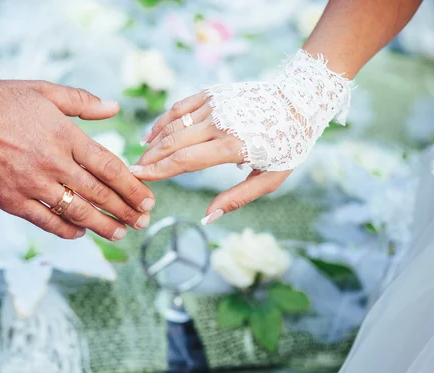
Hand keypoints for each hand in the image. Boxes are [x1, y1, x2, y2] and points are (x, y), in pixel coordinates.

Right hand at [0, 80, 154, 239]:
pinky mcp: (12, 201)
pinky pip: (47, 222)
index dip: (133, 187)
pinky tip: (81, 232)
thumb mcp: (45, 91)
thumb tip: (114, 108)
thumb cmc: (1, 101)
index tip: (148, 200)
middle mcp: (54, 163)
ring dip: (103, 226)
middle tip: (143, 222)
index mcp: (66, 136)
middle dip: (126, 210)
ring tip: (120, 233)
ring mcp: (33, 185)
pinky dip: (67, 230)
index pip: (110, 168)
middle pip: (100, 194)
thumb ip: (83, 102)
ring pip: (78, 212)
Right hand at [131, 92, 290, 224]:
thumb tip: (208, 218)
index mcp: (233, 146)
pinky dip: (163, 120)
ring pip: (174, 124)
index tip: (139, 178)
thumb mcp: (271, 178)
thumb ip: (238, 198)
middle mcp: (220, 123)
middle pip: (173, 142)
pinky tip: (151, 133)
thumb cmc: (288, 143)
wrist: (300, 99)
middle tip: (133, 171)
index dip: (159, 170)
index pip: (185, 160)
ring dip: (154, 142)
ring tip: (142, 157)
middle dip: (150, 158)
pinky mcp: (212, 93)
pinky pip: (180, 107)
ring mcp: (215, 105)